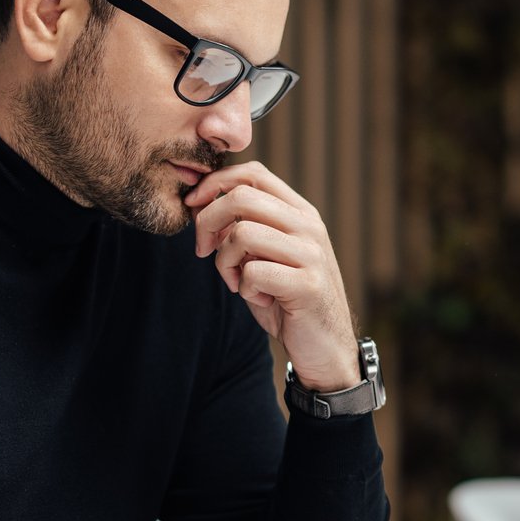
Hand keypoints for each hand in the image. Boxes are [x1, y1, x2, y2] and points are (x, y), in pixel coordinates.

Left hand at [185, 161, 360, 389]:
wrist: (325, 346)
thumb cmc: (287, 299)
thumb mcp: (266, 255)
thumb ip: (244, 228)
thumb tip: (202, 205)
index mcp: (300, 213)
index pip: (253, 174)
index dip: (215, 184)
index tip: (194, 206)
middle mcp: (309, 227)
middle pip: (241, 197)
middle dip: (207, 222)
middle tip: (203, 250)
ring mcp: (311, 254)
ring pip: (242, 234)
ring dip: (224, 262)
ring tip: (235, 281)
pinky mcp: (307, 285)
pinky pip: (252, 272)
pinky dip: (243, 288)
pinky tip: (258, 299)